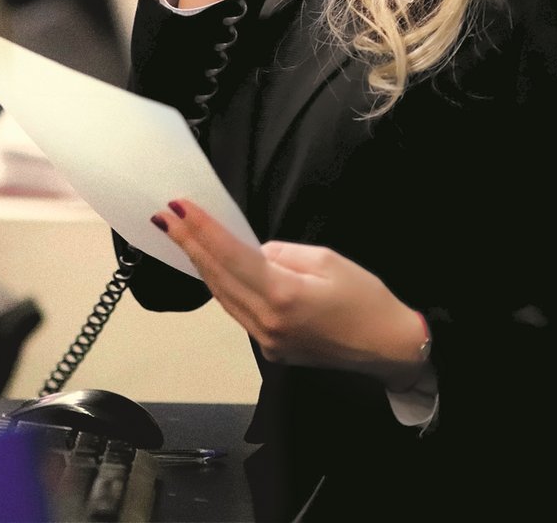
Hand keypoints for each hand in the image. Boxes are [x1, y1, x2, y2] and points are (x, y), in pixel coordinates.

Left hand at [151, 199, 426, 389]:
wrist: (391, 349)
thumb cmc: (366, 300)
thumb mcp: (327, 261)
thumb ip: (282, 254)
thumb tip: (254, 252)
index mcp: (282, 296)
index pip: (230, 256)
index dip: (201, 230)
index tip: (177, 208)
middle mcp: (267, 322)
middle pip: (218, 277)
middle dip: (190, 244)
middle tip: (165, 216)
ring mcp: (267, 340)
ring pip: (223, 297)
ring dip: (202, 265)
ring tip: (181, 236)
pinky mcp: (271, 350)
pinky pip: (238, 312)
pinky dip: (224, 287)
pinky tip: (213, 268)